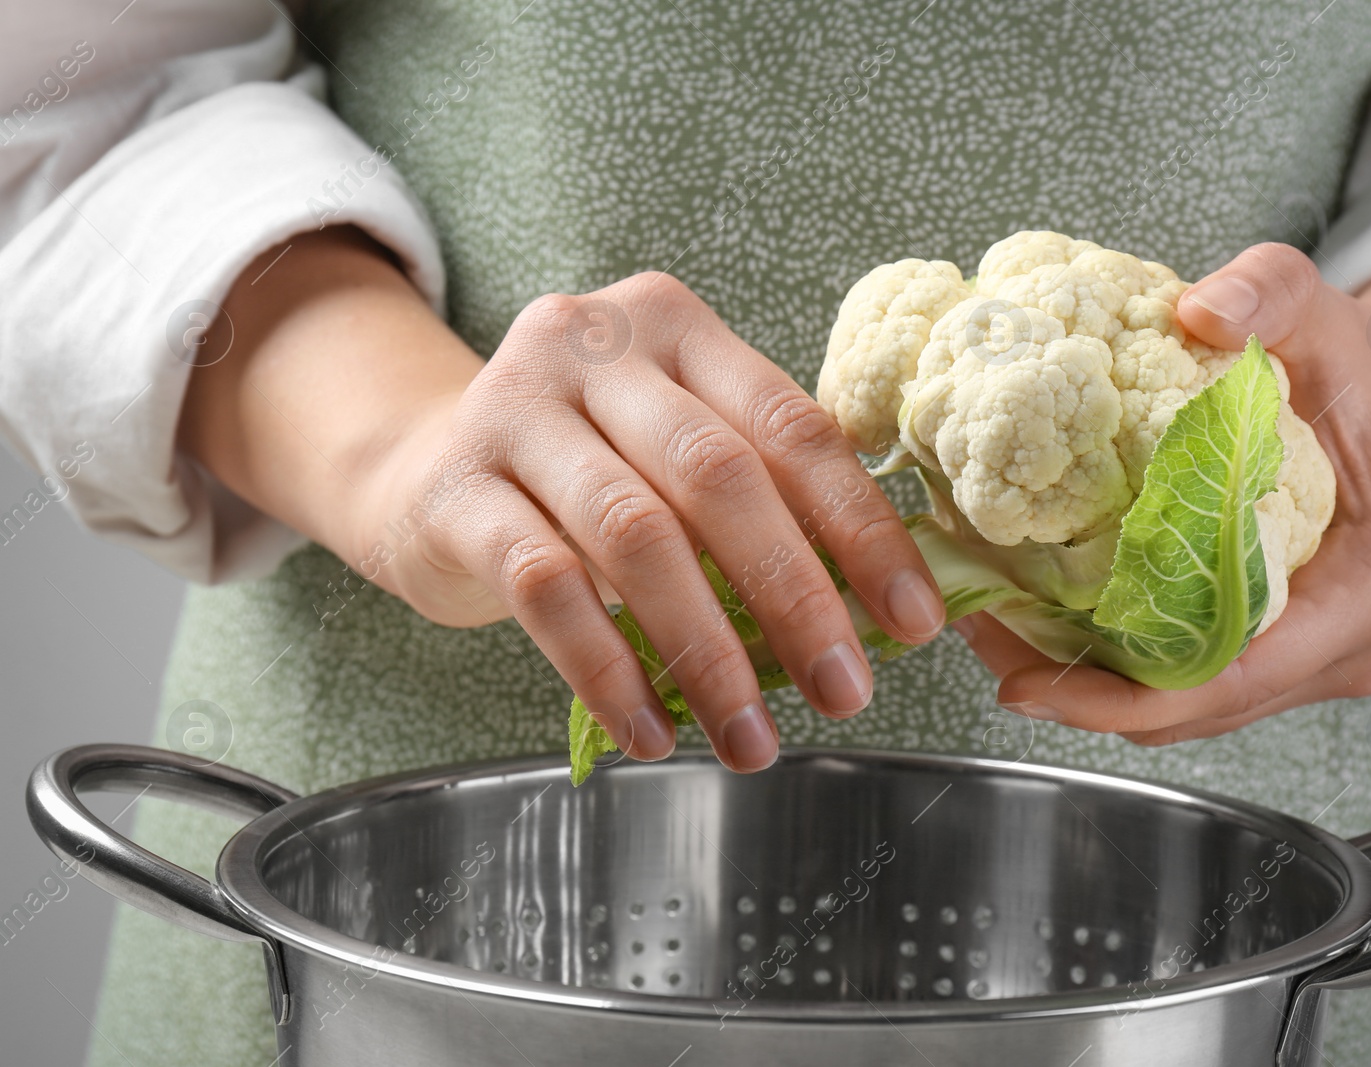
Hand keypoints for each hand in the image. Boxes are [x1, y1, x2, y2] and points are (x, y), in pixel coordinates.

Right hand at [181, 231, 945, 771]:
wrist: (419, 469)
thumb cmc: (584, 470)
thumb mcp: (672, 450)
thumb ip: (760, 495)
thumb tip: (880, 610)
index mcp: (675, 327)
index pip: (791, 427)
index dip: (862, 529)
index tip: (914, 624)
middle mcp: (592, 346)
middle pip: (718, 475)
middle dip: (795, 596)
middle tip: (846, 693)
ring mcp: (513, 410)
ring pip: (635, 536)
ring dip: (707, 651)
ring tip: (750, 738)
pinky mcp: (455, 490)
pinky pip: (547, 589)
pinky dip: (607, 670)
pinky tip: (651, 732)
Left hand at [955, 243, 1370, 744]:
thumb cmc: (1361, 367)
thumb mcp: (1318, 310)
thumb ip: (1267, 292)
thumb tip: (1201, 307)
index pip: (1242, 675)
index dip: (1131, 698)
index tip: (1035, 687)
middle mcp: (1350, 645)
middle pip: (1200, 707)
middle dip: (1085, 697)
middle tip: (983, 647)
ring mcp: (1316, 660)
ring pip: (1186, 707)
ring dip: (1088, 685)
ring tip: (990, 632)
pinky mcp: (1279, 655)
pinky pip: (1186, 677)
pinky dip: (1114, 664)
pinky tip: (1039, 620)